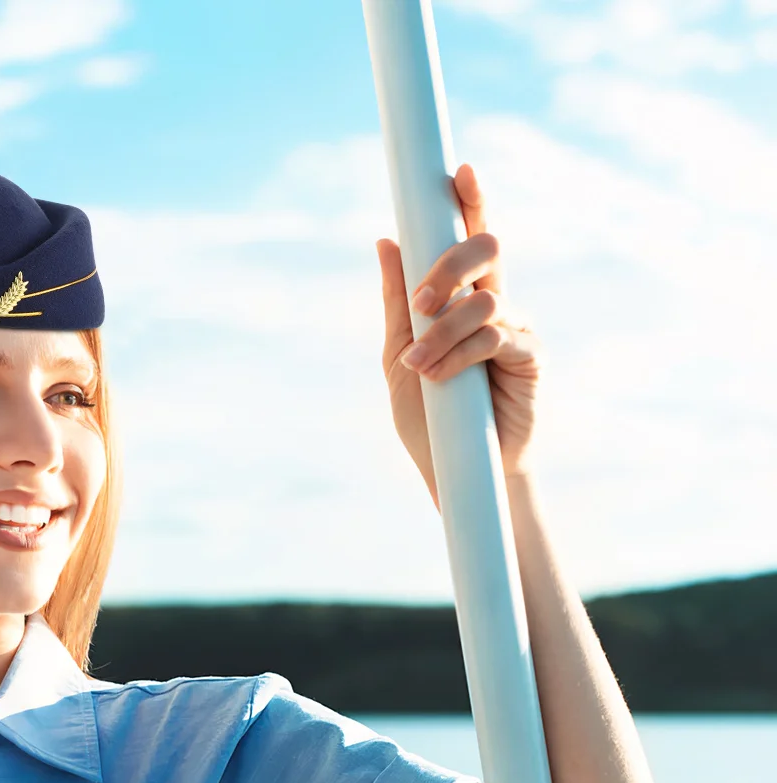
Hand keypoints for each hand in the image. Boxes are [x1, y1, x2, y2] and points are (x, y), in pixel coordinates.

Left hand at [377, 163, 539, 504]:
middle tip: (421, 301)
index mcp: (462, 300)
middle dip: (450, 264)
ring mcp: (516, 328)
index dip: (470, 202)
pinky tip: (440, 377)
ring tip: (419, 368)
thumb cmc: (429, 420)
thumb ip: (396, 302)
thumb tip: (387, 239)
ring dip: (443, 331)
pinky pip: (497, 335)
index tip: (459, 171)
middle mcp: (494, 305)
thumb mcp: (399, 356)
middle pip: (487, 250)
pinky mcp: (530, 356)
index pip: (469, 241)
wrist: (458, 475)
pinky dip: (461, 353)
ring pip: (484, 299)